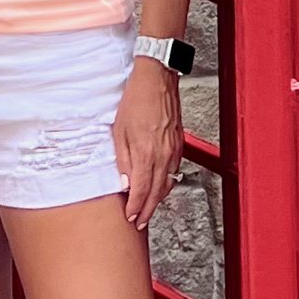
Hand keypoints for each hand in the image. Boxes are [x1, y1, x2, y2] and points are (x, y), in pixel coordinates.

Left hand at [111, 58, 183, 229]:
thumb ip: (123, 160)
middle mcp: (163, 154)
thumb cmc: (136, 98)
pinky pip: (174, 170)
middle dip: (148, 210)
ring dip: (158, 199)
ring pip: (168, 183)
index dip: (136, 207)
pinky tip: (160, 185)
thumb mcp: (119, 130)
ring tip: (148, 208)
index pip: (142, 190)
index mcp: (146, 152)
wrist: (157, 77)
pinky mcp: (179, 143)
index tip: (130, 217)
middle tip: (139, 221)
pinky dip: (167, 183)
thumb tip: (126, 183)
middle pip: (157, 192)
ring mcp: (174, 149)